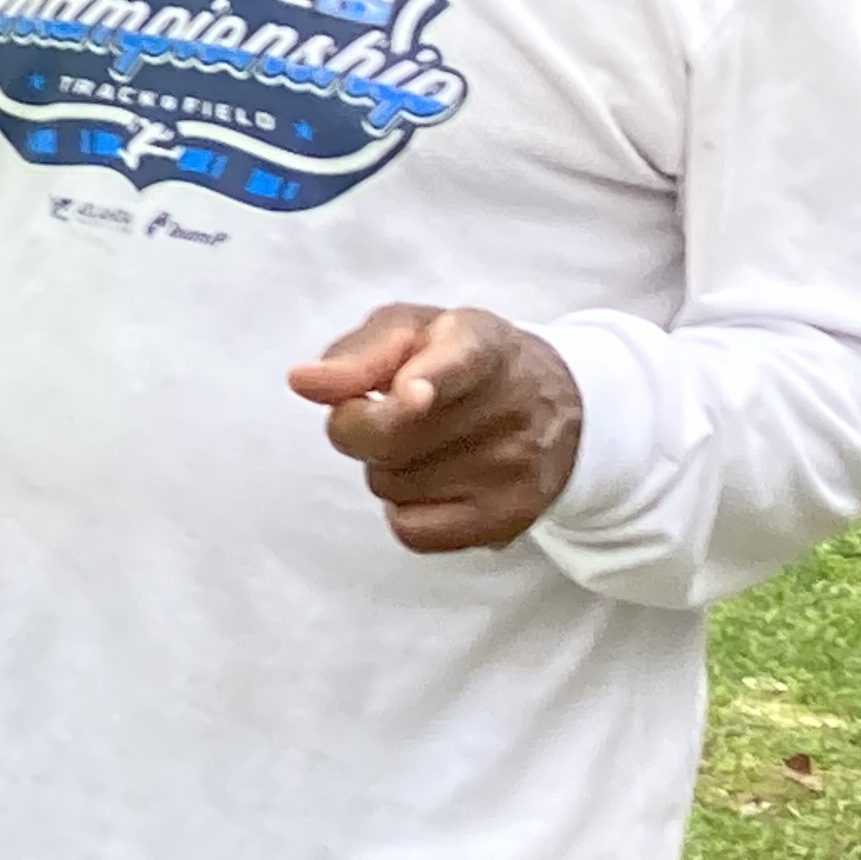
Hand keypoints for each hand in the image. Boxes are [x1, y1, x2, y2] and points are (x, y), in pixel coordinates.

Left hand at [287, 303, 583, 552]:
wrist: (557, 404)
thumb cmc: (456, 358)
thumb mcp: (411, 330)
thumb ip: (356, 353)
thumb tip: (303, 382)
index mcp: (479, 344)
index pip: (456, 362)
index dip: (427, 379)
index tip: (411, 393)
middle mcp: (507, 406)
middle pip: (385, 437)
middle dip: (362, 427)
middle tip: (391, 412)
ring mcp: (513, 468)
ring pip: (389, 484)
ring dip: (387, 467)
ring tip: (430, 442)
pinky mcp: (509, 519)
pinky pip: (411, 529)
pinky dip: (405, 509)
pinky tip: (436, 481)